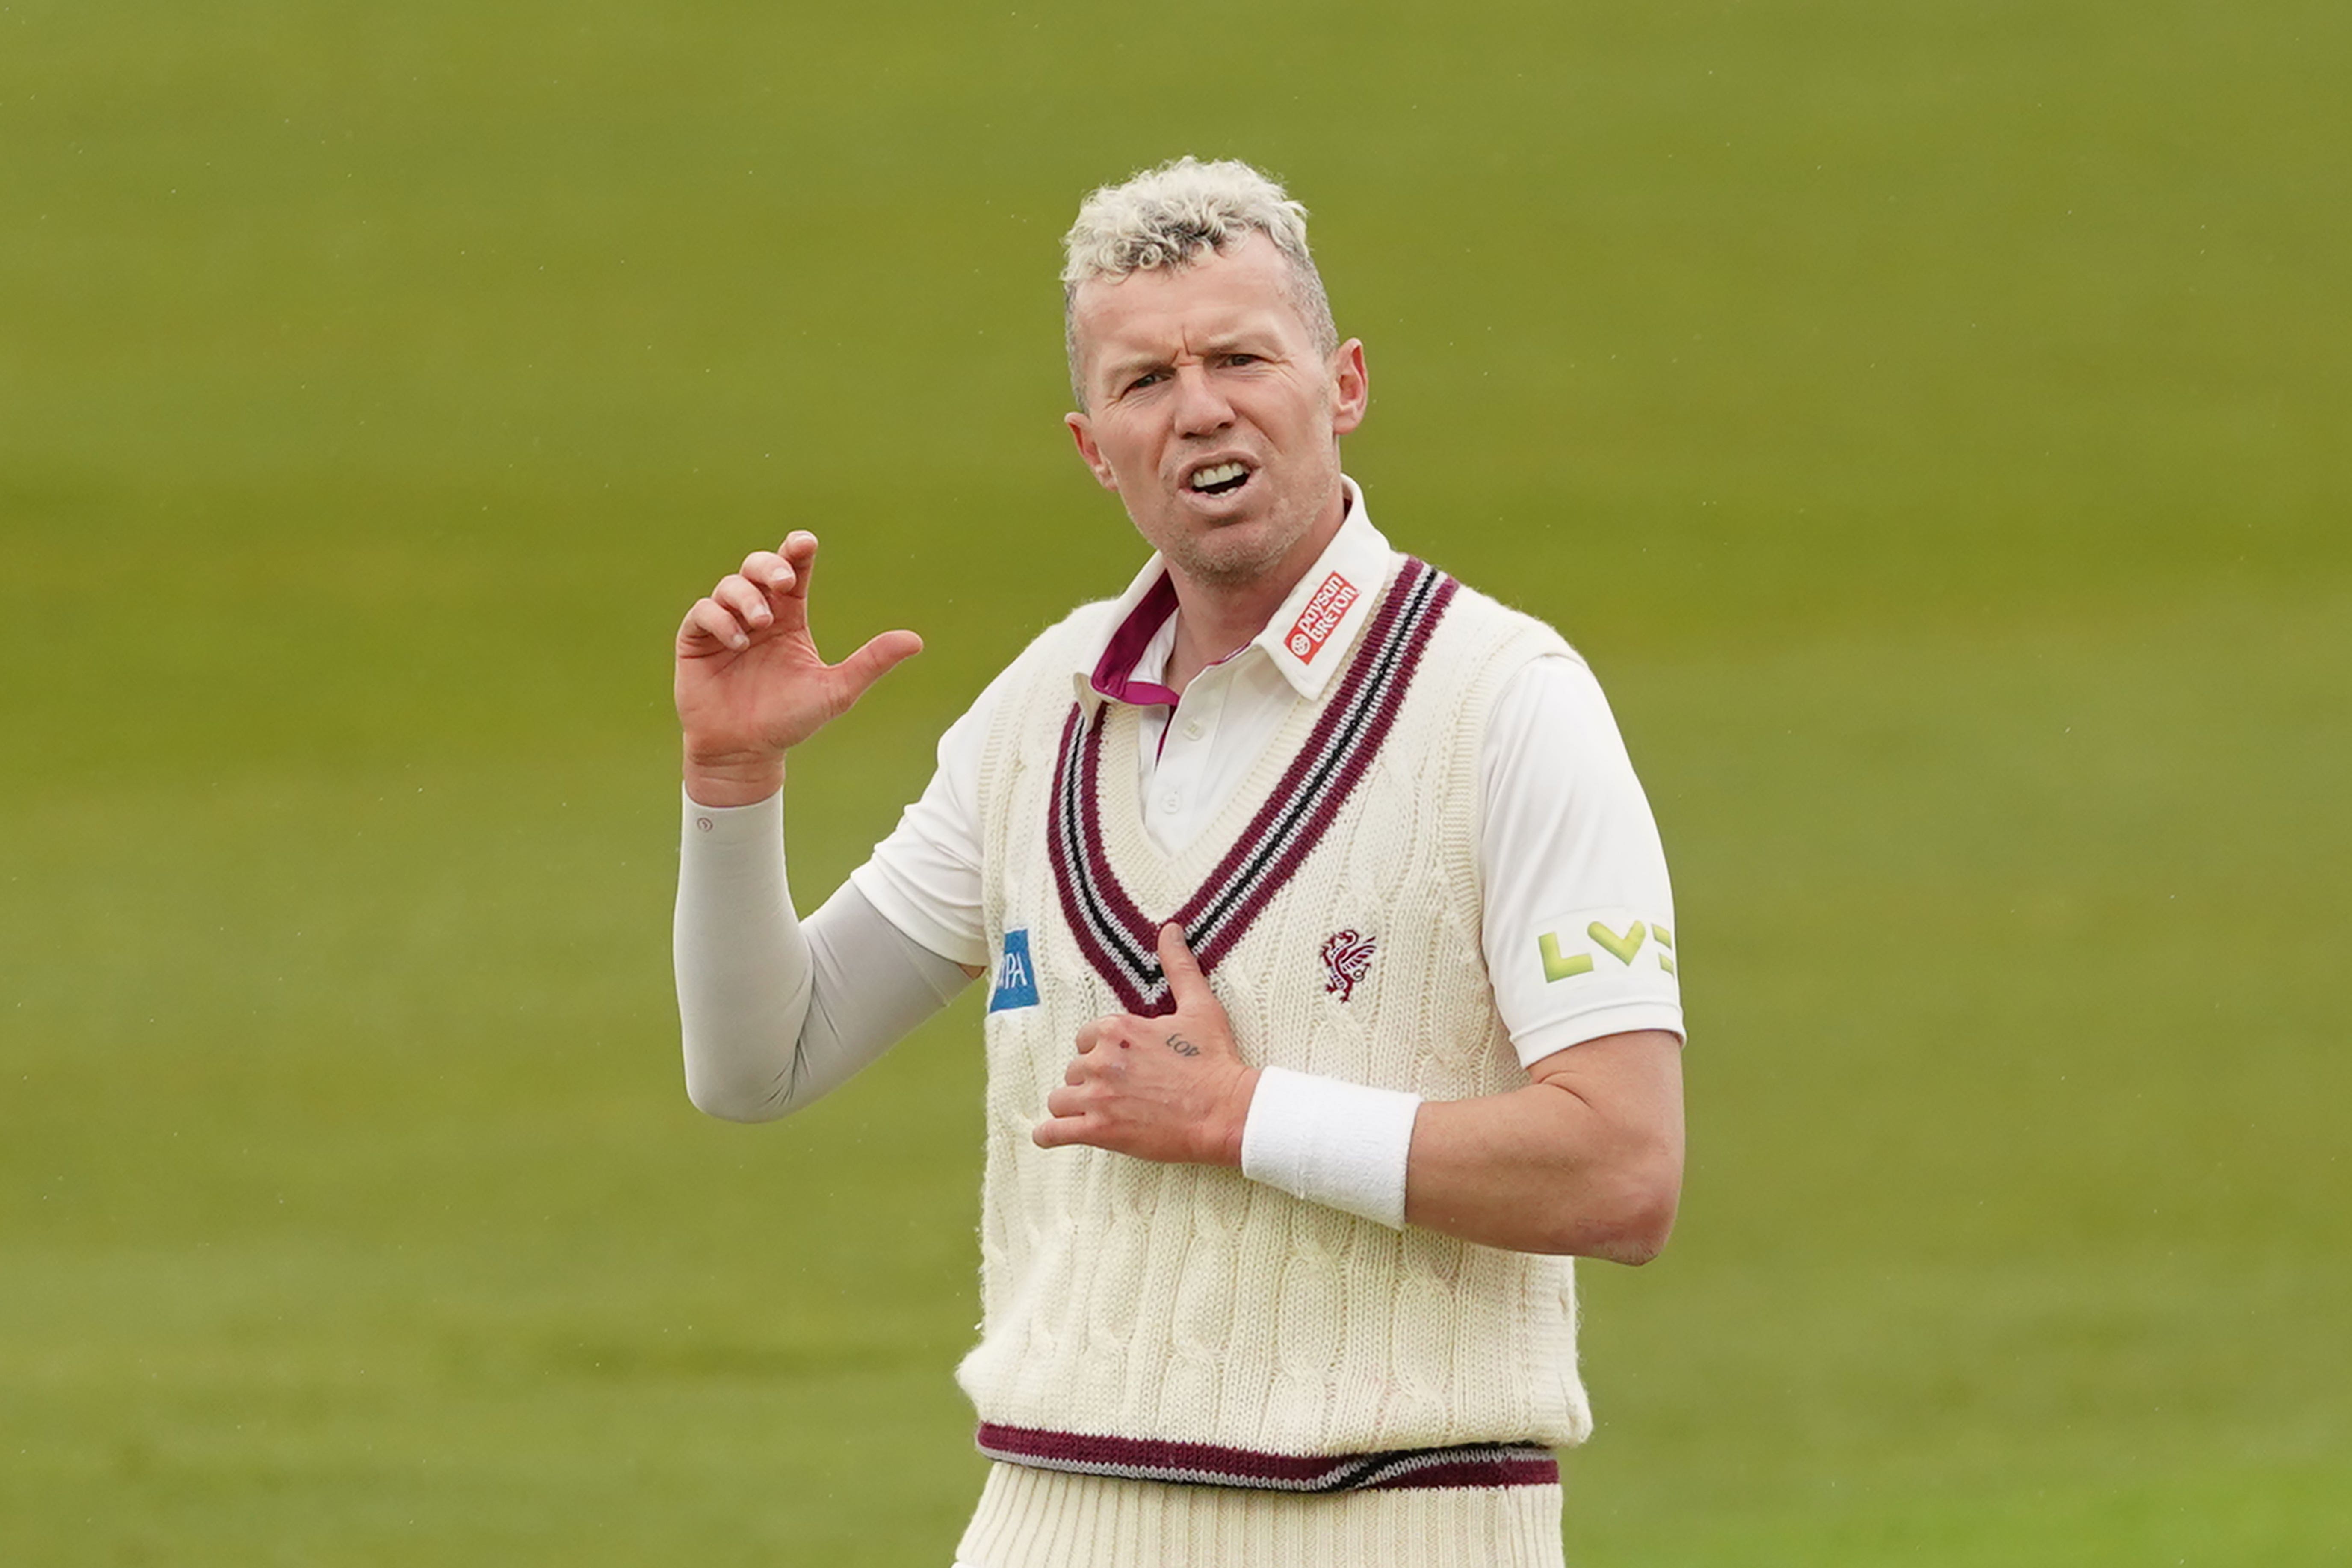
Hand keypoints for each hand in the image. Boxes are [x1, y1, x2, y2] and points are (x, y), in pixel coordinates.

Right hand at [675, 531, 921, 804]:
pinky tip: (737, 642)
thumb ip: (871, 663)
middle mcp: (758, 616)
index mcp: (790, 619)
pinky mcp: (696, 641)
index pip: (794, 574)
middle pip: (758, 568)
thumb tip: (916, 640)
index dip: (796, 553)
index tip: (805, 544)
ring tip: (761, 622)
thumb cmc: (790, 721)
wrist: (746, 753)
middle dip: (768, 565)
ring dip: (746, 596)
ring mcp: (725, 626)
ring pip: (730, 586)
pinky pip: (702, 612)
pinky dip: (719, 619)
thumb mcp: (836, 691)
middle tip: (781, 579)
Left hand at [1033, 925, 1259, 1165]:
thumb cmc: (1215, 1059)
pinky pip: (1053, 1132)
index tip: (1124, 1064)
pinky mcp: (1100, 1131)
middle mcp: (1102, 1060)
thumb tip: (1170, 929)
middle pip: (1074, 1068)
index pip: (1086, 1038)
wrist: (1227, 1110)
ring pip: (1060, 1098)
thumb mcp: (1199, 1006)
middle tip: (1121, 1092)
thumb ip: (1178, 967)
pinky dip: (1049, 1134)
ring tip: (1094, 1113)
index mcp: (1119, 1029)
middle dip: (1091, 1079)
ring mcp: (1098, 1097)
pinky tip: (1051, 1135)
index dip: (1102, 1051)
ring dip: (1073, 1105)